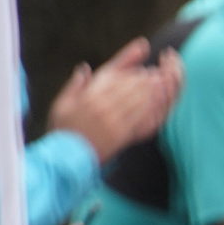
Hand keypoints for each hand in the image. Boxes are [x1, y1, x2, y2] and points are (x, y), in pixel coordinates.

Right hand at [50, 40, 179, 158]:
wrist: (66, 158)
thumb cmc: (63, 131)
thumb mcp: (62, 104)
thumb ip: (74, 85)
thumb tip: (84, 68)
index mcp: (88, 95)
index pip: (113, 75)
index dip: (129, 68)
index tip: (141, 66)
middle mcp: (100, 105)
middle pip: (128, 86)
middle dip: (144, 79)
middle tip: (156, 75)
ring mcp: (111, 120)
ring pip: (136, 100)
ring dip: (151, 91)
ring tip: (162, 85)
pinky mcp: (120, 135)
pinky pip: (139, 119)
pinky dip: (150, 110)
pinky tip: (158, 105)